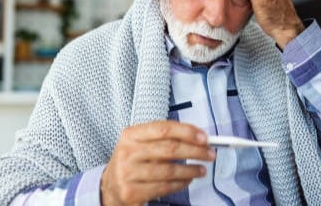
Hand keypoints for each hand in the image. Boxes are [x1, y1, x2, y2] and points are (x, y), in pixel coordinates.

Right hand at [100, 121, 214, 205]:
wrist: (109, 187)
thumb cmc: (132, 162)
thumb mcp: (141, 143)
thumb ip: (165, 138)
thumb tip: (198, 137)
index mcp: (131, 135)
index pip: (164, 128)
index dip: (187, 132)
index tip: (204, 137)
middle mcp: (127, 152)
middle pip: (170, 149)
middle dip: (195, 151)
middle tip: (210, 154)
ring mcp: (128, 173)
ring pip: (169, 170)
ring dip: (191, 170)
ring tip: (202, 170)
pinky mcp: (132, 192)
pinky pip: (164, 187)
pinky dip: (180, 184)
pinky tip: (187, 180)